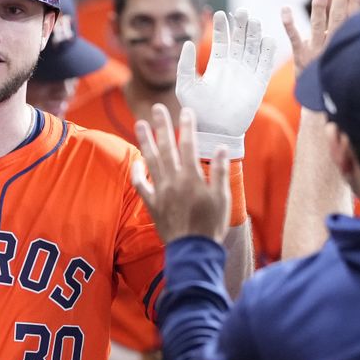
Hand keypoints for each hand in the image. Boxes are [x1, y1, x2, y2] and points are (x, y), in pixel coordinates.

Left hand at [131, 105, 229, 243]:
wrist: (192, 251)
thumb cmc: (211, 225)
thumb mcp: (222, 198)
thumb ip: (219, 172)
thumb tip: (220, 148)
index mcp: (192, 178)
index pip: (189, 145)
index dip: (187, 126)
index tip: (186, 111)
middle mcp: (173, 181)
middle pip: (166, 148)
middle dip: (161, 126)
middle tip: (156, 108)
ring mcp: (160, 191)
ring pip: (150, 161)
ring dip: (145, 141)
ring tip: (140, 124)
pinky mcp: (152, 203)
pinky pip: (140, 184)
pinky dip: (136, 172)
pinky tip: (136, 161)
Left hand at [175, 9, 274, 158]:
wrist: (215, 131)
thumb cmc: (198, 110)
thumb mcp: (186, 86)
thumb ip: (185, 65)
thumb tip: (187, 42)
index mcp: (217, 65)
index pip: (222, 40)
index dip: (222, 27)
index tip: (221, 13)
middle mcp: (233, 67)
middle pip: (241, 40)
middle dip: (241, 25)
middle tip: (242, 11)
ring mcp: (247, 74)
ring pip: (254, 48)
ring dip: (254, 34)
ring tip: (253, 20)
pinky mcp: (258, 84)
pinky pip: (265, 64)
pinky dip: (267, 52)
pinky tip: (267, 39)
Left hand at [282, 0, 359, 75]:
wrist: (320, 102)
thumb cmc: (333, 75)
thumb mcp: (344, 56)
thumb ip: (347, 37)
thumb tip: (356, 13)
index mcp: (345, 45)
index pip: (353, 20)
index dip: (357, 3)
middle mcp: (332, 47)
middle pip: (338, 19)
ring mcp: (315, 52)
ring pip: (318, 26)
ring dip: (320, 8)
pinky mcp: (301, 58)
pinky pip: (294, 38)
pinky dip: (289, 24)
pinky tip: (285, 9)